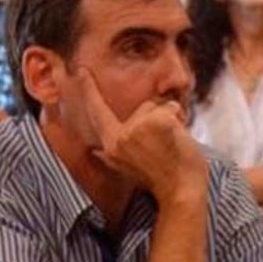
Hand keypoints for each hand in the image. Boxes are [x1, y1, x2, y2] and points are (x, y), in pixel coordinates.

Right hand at [79, 69, 206, 202]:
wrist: (180, 192)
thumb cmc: (161, 180)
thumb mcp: (129, 166)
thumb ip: (115, 152)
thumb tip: (96, 151)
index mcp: (110, 146)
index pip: (98, 113)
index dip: (88, 90)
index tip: (81, 70)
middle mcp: (119, 137)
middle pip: (144, 107)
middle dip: (159, 120)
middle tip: (165, 148)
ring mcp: (136, 129)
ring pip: (160, 108)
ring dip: (172, 123)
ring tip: (172, 147)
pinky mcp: (155, 123)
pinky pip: (172, 109)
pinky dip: (181, 122)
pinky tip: (179, 142)